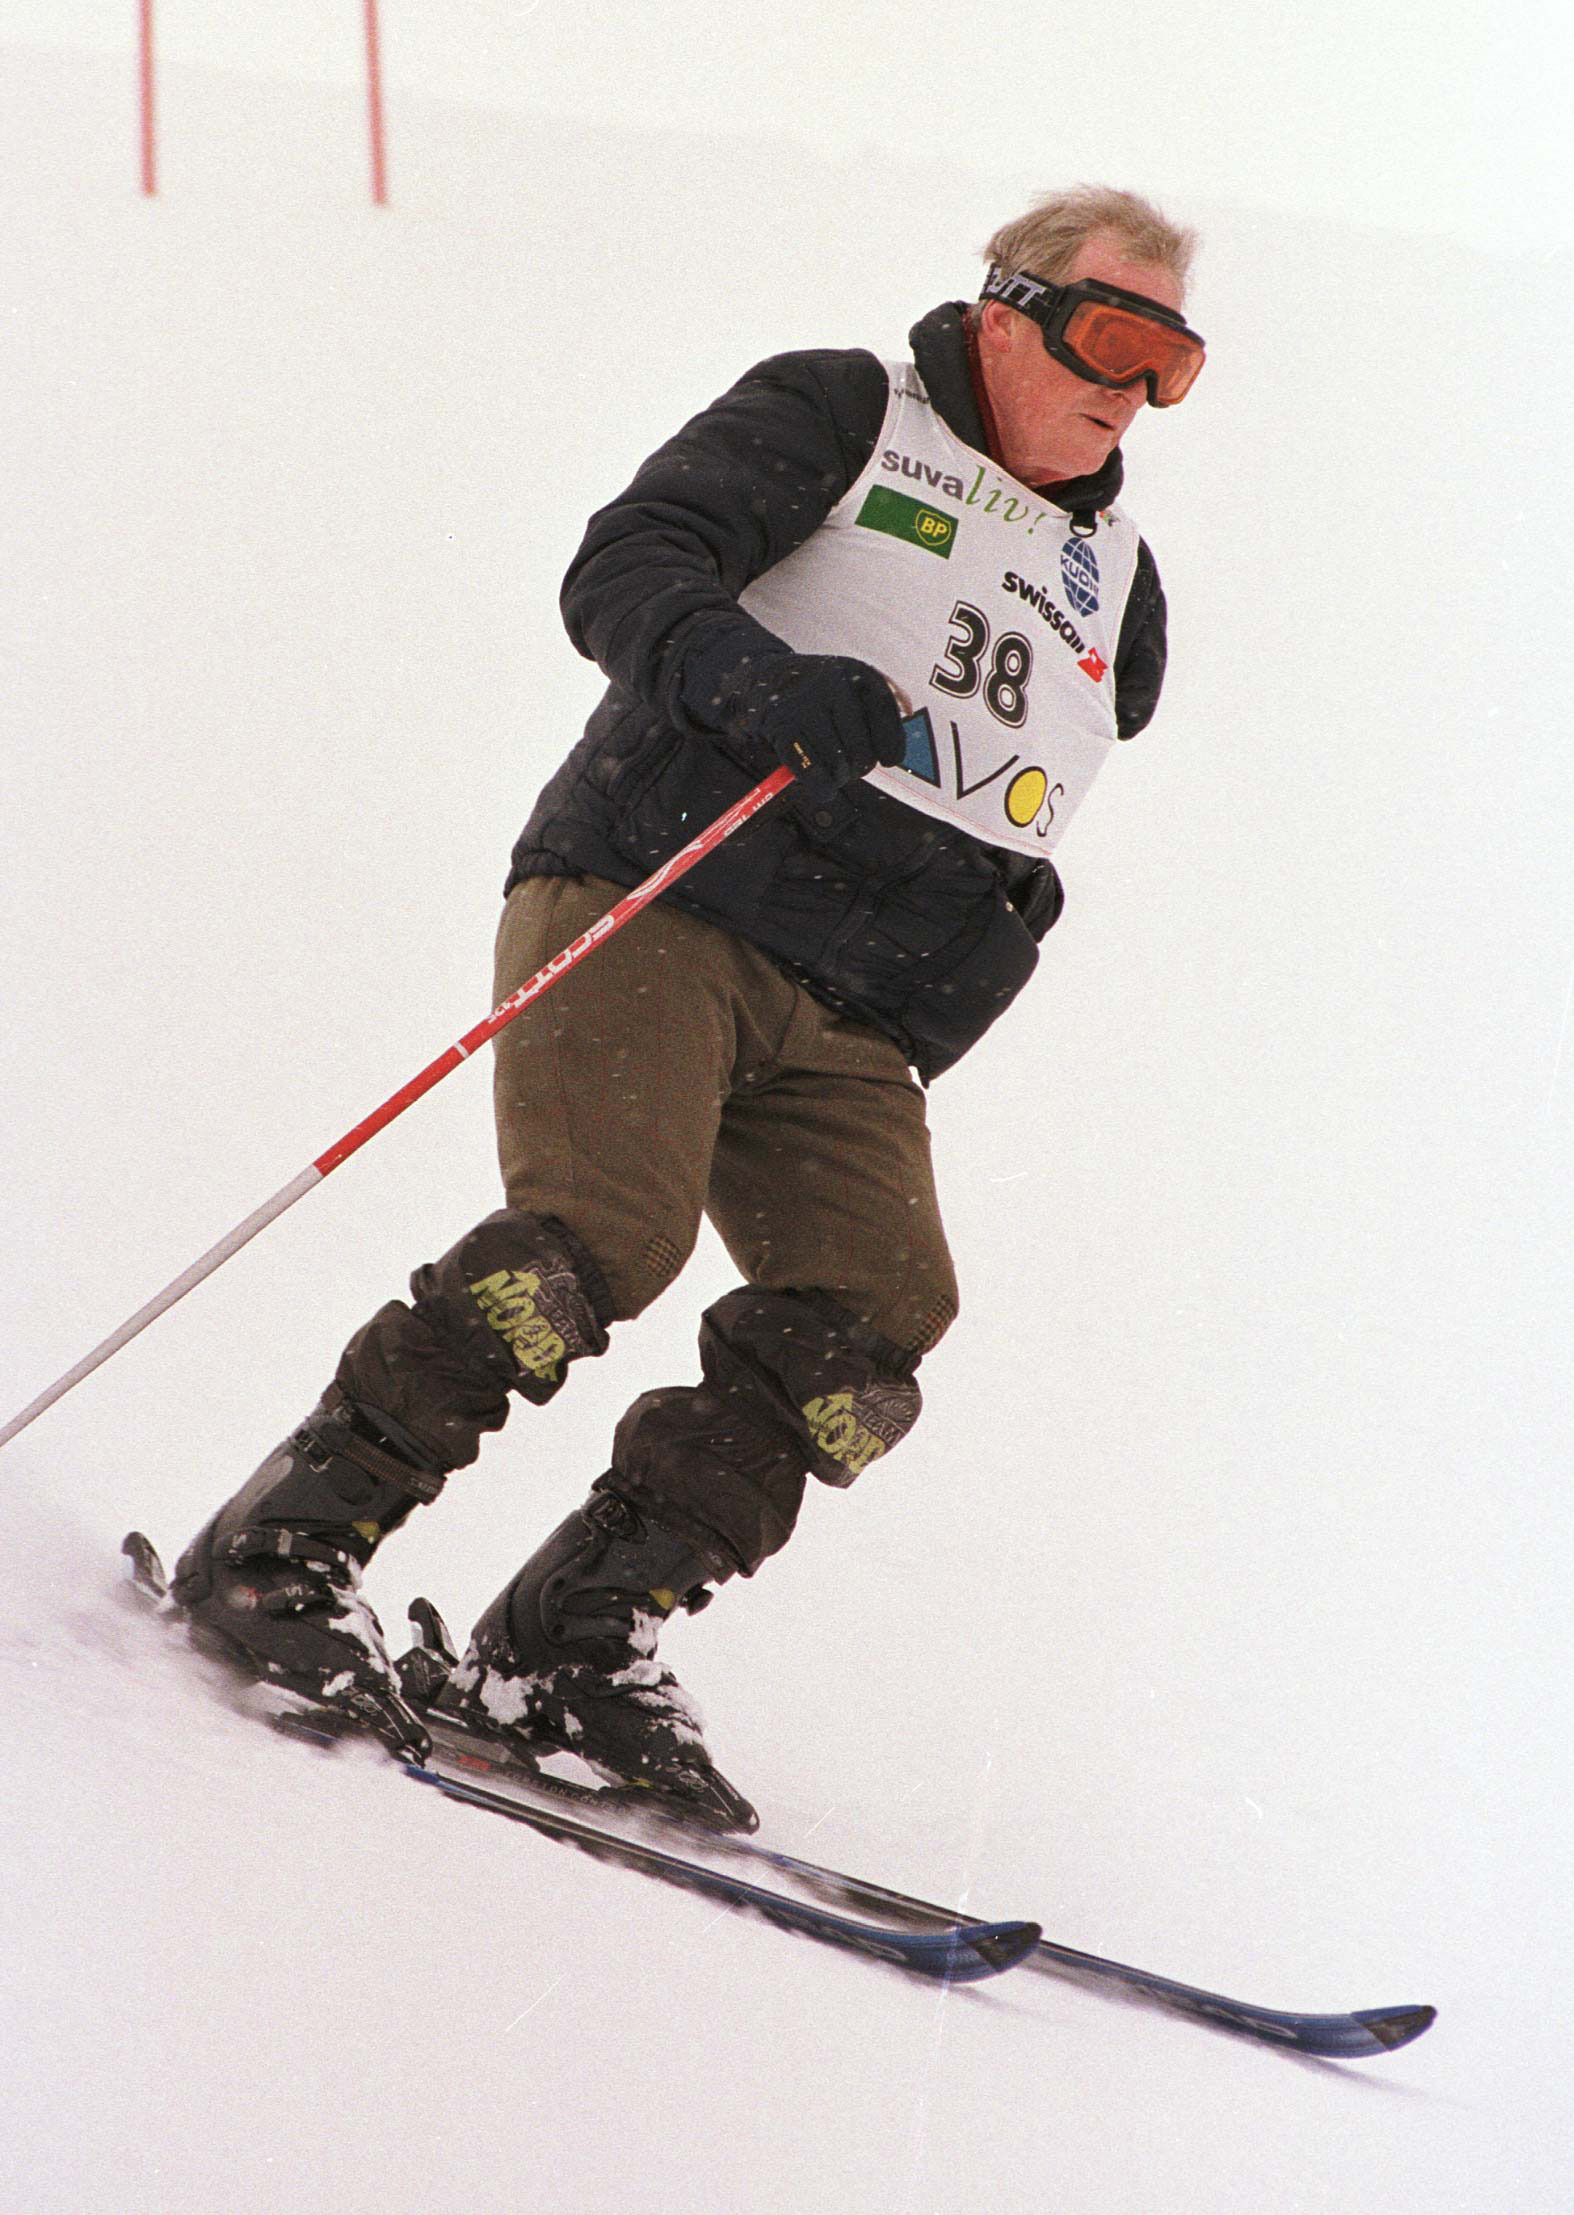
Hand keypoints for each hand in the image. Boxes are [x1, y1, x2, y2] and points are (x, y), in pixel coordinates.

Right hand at [732, 654, 907, 803]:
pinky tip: (822, 789)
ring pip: (837, 764)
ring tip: (830, 770)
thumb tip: (897, 746)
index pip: (886, 716)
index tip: (888, 760)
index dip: (891, 745)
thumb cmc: (818, 691)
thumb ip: (879, 708)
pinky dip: (819, 786)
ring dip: (837, 778)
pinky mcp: (782, 724)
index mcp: (858, 673)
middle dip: (857, 768)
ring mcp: (806, 703)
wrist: (765, 676)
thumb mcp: (852, 684)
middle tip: (847, 765)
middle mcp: (834, 684)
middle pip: (862, 751)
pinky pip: (810, 769)